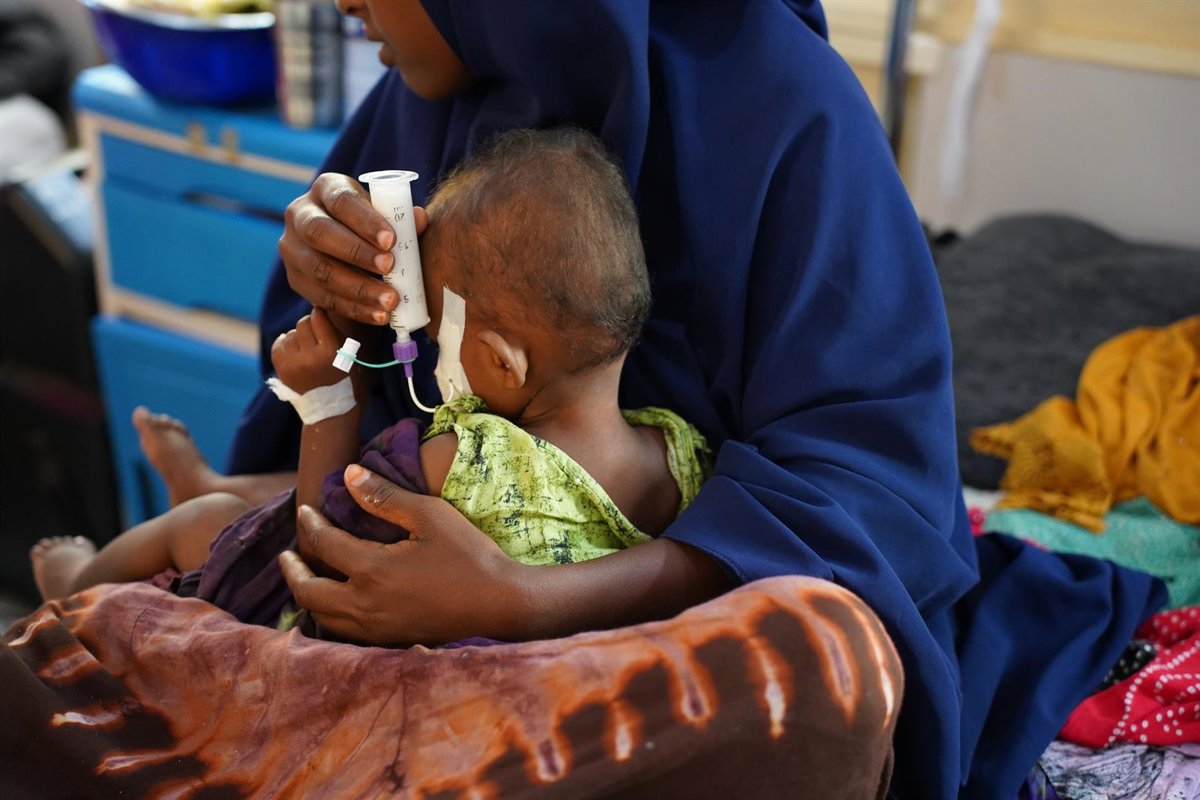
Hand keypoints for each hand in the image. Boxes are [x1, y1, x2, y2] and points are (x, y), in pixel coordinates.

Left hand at [270, 307, 360, 394]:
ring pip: (291, 334)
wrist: (329, 409)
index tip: (321, 316)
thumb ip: (334, 331)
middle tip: (315, 335)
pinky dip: (286, 344)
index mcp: (331, 352)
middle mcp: (311, 357)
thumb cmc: (343, 376)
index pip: (318, 317)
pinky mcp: (282, 369)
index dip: (320, 314)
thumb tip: (316, 308)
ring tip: (307, 349)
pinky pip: (279, 344)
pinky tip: (295, 351)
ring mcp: (294, 364)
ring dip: (298, 337)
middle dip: (309, 326)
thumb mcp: (348, 354)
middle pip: (303, 323)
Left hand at [278, 464, 527, 645]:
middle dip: (293, 569)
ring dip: (308, 595)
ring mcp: (375, 628)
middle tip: (288, 554)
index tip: (305, 511)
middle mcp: (364, 604)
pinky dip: (330, 617)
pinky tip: (337, 606)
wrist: (500, 605)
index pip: (324, 544)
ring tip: (308, 578)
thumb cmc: (469, 555)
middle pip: (308, 590)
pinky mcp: (389, 641)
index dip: (310, 524)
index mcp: (372, 569)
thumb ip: (386, 497)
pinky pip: (343, 633)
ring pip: (323, 617)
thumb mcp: (430, 515)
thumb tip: (348, 475)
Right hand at [279, 172, 428, 326]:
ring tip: (390, 300)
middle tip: (390, 267)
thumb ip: (403, 219)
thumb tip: (420, 219)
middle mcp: (300, 214)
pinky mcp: (296, 279)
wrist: (346, 249)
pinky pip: (323, 297)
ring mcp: (293, 248)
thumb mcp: (385, 216)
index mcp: (325, 189)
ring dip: (358, 288)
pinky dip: (354, 309)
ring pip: (320, 270)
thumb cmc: (372, 226)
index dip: (365, 221)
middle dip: (357, 252)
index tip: (391, 240)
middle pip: (320, 232)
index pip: (341, 201)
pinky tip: (379, 315)